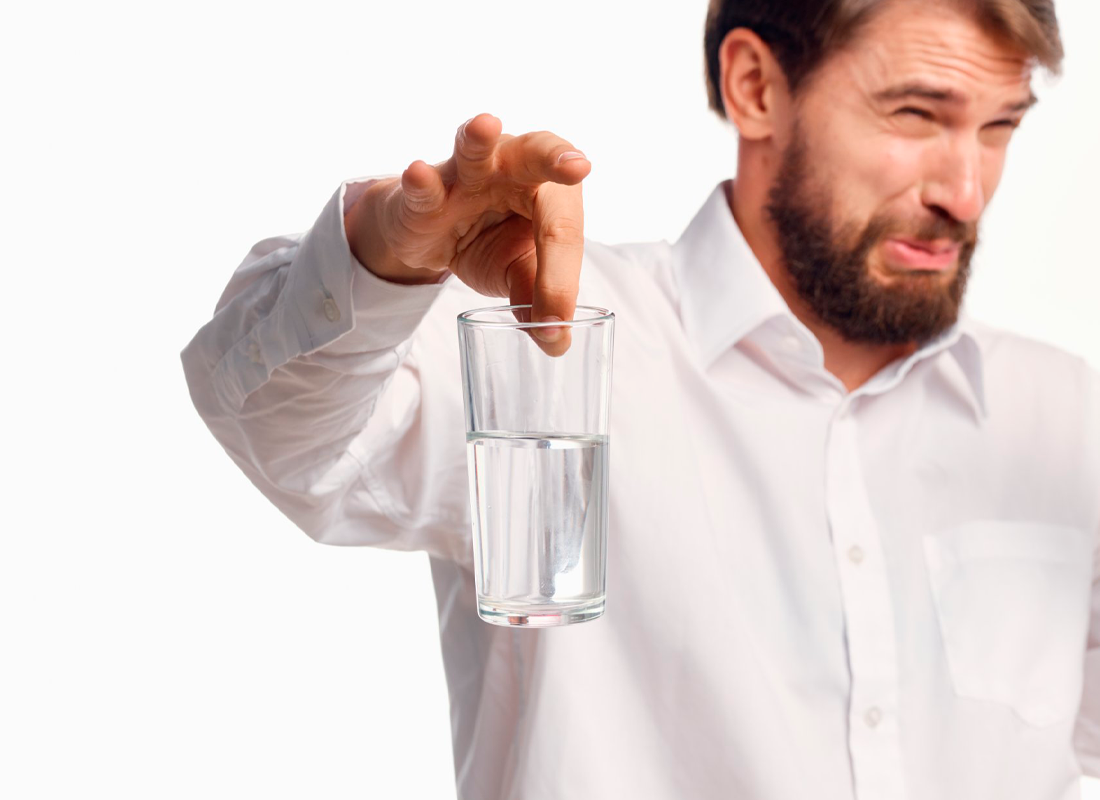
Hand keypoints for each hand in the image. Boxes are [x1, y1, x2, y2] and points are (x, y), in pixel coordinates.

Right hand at [346, 113, 590, 354]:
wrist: (430, 237)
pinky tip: (419, 174)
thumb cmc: (489, 241)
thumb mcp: (517, 271)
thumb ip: (538, 298)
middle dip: (556, 158)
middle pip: (538, 153)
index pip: (561, 232)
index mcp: (548, 189)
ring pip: (474, 149)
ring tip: (486, 125)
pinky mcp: (423, 192)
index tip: (554, 326)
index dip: (560, 281)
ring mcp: (464, 172)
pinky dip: (421, 181)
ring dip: (478, 138)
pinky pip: (423, 184)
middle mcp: (512, 165)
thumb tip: (558, 340)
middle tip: (577, 167)